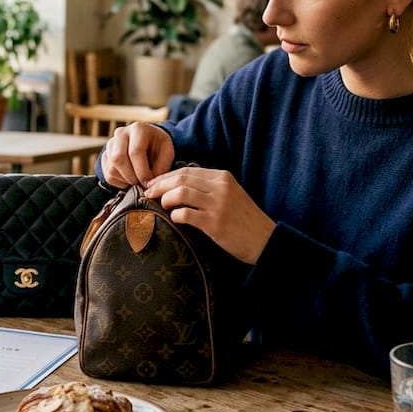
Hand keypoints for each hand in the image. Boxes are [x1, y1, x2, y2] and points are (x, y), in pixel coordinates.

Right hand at [100, 122, 174, 187]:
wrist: (148, 142)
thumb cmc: (158, 147)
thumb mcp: (167, 153)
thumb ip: (161, 167)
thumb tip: (149, 184)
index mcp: (138, 129)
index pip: (135, 151)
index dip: (142, 171)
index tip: (149, 183)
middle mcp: (121, 133)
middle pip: (118, 159)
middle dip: (131, 177)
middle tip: (142, 184)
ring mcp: (110, 144)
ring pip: (111, 169)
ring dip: (125, 181)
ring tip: (138, 181)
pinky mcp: (105, 155)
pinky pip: (108, 175)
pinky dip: (119, 183)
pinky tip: (130, 180)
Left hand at [144, 167, 274, 263]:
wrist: (265, 240)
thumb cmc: (243, 220)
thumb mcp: (230, 195)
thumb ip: (208, 188)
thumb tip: (178, 188)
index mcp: (223, 177)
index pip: (187, 171)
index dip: (166, 176)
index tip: (153, 183)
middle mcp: (220, 187)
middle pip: (181, 179)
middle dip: (159, 185)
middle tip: (148, 193)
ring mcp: (218, 204)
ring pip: (181, 193)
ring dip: (165, 199)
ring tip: (161, 206)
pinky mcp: (215, 223)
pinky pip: (186, 214)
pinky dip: (175, 215)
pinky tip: (174, 219)